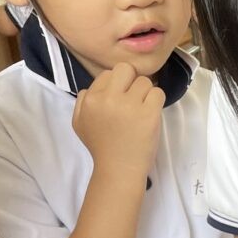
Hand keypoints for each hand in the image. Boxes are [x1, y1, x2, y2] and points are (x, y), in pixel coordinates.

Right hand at [71, 62, 164, 179]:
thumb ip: (82, 101)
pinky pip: (158, 93)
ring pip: (145, 81)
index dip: (117, 85)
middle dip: (132, 81)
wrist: (118, 169)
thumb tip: (94, 87)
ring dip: (146, 94)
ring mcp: (129, 105)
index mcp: (91, 99)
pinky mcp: (149, 113)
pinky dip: (156, 102)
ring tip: (141, 111)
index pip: (108, 74)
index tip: (120, 99)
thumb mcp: (79, 123)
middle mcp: (108, 98)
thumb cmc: (101, 147)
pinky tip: (150, 114)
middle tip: (134, 99)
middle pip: (126, 69)